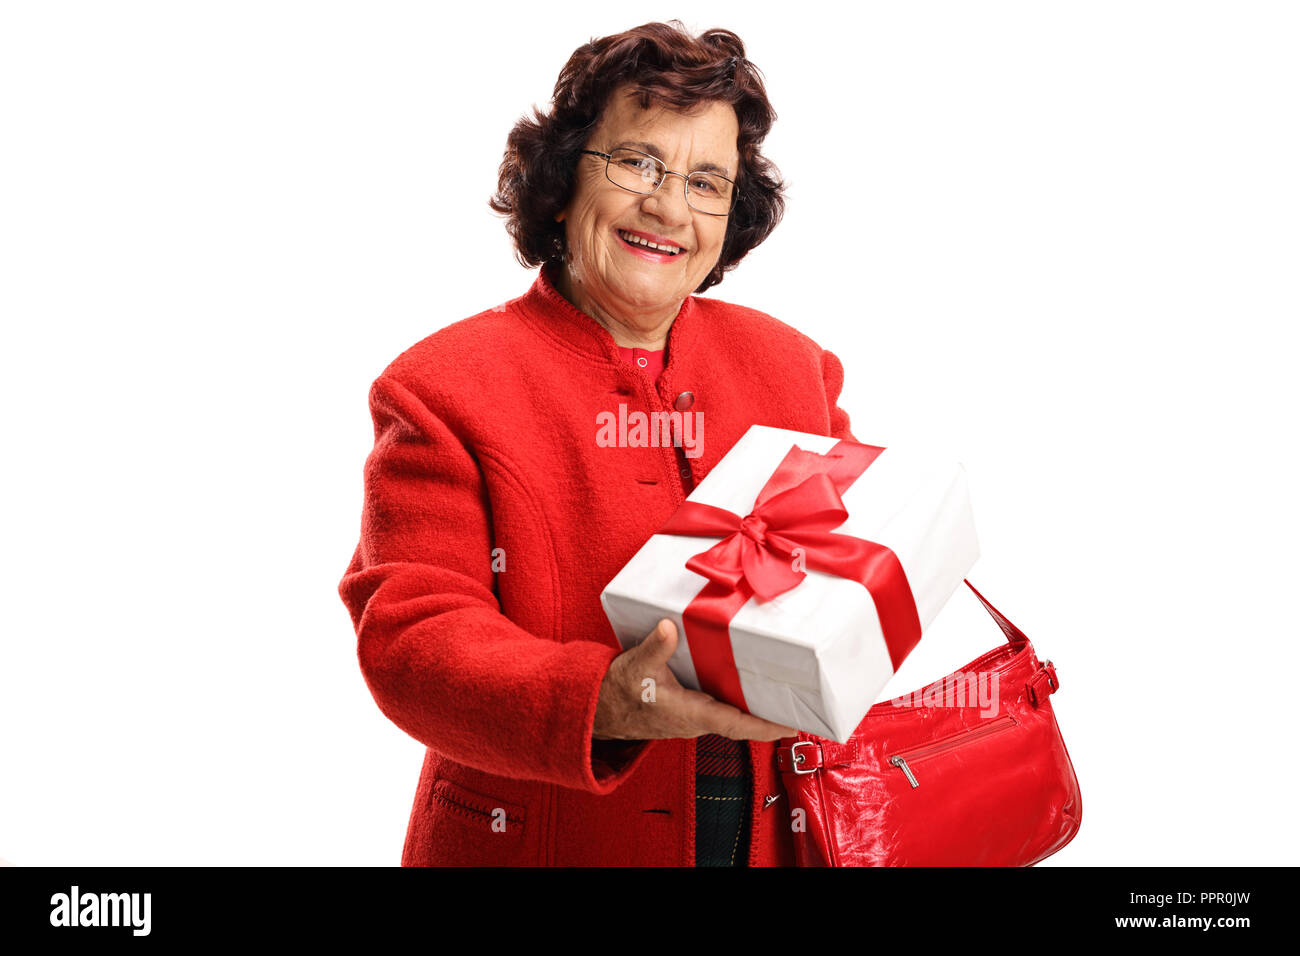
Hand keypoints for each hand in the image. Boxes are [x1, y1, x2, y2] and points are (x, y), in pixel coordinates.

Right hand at [592, 619, 797, 741]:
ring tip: (784, 688)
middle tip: (803, 701)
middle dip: (772, 713)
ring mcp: (695, 714)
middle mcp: (698, 718)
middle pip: (745, 720)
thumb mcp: (635, 666)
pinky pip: (721, 703)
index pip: (738, 725)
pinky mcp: (689, 706)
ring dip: (757, 704)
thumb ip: (655, 647)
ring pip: (734, 712)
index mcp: (692, 714)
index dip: (767, 726)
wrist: (598, 708)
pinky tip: (747, 676)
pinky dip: (738, 694)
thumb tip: (669, 627)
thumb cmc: (617, 693)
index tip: (793, 725)